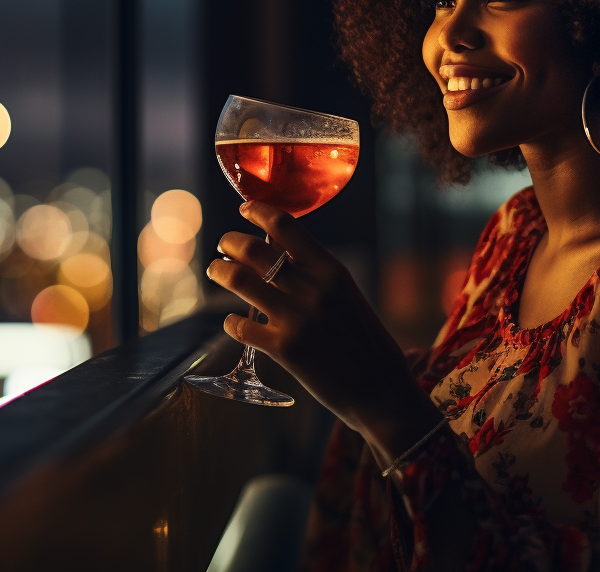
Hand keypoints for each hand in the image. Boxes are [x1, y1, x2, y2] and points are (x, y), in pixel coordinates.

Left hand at [208, 201, 441, 459]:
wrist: (382, 391)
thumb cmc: (367, 343)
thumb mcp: (348, 295)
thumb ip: (317, 273)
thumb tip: (280, 249)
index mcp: (332, 270)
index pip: (285, 225)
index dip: (258, 211)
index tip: (245, 209)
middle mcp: (312, 288)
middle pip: (253, 250)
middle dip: (230, 242)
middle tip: (224, 245)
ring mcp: (295, 318)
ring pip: (239, 280)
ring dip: (220, 271)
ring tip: (217, 271)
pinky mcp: (283, 349)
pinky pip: (240, 326)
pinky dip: (230, 322)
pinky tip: (233, 323)